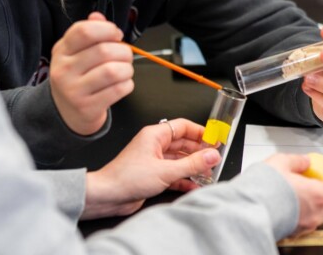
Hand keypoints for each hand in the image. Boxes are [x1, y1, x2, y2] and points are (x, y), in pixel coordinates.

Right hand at [49, 12, 133, 134]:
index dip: (107, 29)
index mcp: (61, 51)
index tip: (116, 34)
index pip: (84, 31)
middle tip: (125, 55)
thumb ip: (89, 32)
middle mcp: (64, 70)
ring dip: (127, 69)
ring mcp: (74, 91)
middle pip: (104, 51)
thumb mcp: (76, 52)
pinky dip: (127, 84)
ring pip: (113, 71)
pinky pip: (118, 90)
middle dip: (123, 51)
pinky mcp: (87, 108)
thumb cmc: (77, 76)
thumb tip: (98, 16)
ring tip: (125, 70)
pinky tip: (122, 84)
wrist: (66, 112)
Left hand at [82, 118, 219, 218]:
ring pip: (180, 160)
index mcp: (155, 135)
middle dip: (199, 152)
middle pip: (184, 144)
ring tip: (208, 173)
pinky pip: (174, 174)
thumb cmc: (126, 178)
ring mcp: (154, 161)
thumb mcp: (165, 171)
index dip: (200, 132)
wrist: (107, 196)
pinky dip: (184, 179)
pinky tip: (195, 185)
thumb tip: (211, 156)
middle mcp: (155, 146)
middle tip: (214, 158)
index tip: (215, 139)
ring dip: (193, 167)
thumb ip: (192, 164)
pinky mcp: (153, 175)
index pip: (183, 127)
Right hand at [262, 153, 322, 236]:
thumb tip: (305, 161)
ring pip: (317, 218)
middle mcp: (315, 213)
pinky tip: (286, 207)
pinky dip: (300, 217)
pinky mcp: (292, 233)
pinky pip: (303, 226)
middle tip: (313, 187)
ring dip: (313, 208)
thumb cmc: (265, 188)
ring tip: (297, 197)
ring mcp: (304, 226)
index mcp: (318, 195)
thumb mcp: (281, 162)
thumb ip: (297, 161)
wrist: (249, 210)